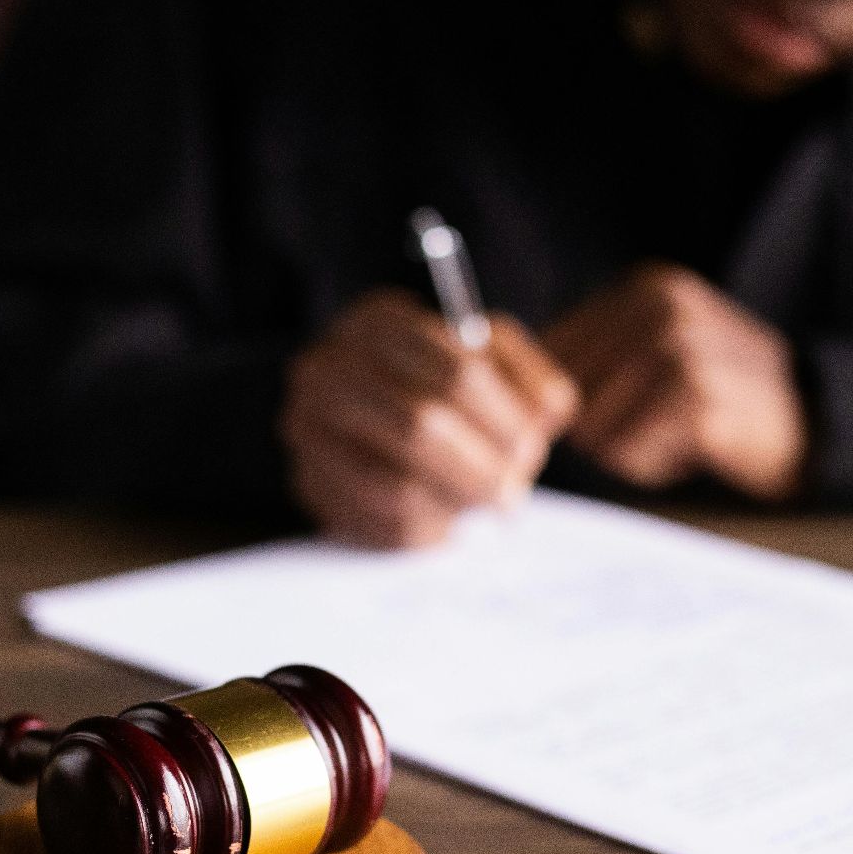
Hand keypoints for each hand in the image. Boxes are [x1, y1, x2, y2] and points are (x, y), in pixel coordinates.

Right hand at [282, 289, 577, 547]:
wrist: (368, 412)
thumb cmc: (444, 384)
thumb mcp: (491, 359)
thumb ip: (528, 378)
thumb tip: (545, 414)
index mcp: (378, 321)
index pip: (457, 372)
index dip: (504, 420)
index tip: (531, 449)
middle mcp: (327, 368)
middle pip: (420, 426)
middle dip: (481, 468)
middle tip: (513, 494)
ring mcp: (306, 427)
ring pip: (395, 486)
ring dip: (454, 505)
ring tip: (483, 506)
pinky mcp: (307, 481)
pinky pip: (375, 524)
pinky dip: (426, 531)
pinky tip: (448, 521)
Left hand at [543, 263, 806, 501]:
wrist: (814, 423)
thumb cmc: (722, 396)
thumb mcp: (663, 347)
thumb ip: (597, 354)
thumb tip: (511, 388)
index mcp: (645, 287)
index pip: (552, 349)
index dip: (566, 398)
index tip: (611, 411)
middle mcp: (660, 306)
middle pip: (566, 392)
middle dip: (599, 425)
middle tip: (657, 424)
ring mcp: (680, 348)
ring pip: (592, 426)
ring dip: (626, 448)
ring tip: (677, 434)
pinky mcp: (695, 398)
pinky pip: (627, 453)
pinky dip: (651, 465)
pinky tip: (693, 449)